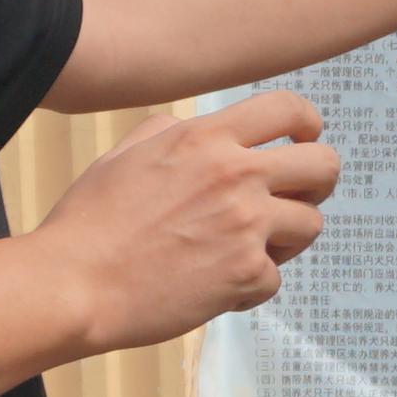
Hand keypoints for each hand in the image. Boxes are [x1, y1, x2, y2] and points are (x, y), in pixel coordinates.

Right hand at [44, 91, 339, 348]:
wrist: (72, 285)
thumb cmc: (89, 224)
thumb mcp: (124, 155)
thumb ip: (170, 132)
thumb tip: (201, 127)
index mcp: (205, 138)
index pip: (289, 109)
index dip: (307, 125)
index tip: (304, 141)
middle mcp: (234, 175)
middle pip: (324, 165)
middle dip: (317, 182)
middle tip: (296, 198)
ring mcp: (246, 225)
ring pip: (311, 224)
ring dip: (286, 238)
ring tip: (245, 249)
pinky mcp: (247, 274)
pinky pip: (274, 278)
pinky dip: (249, 287)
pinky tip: (213, 286)